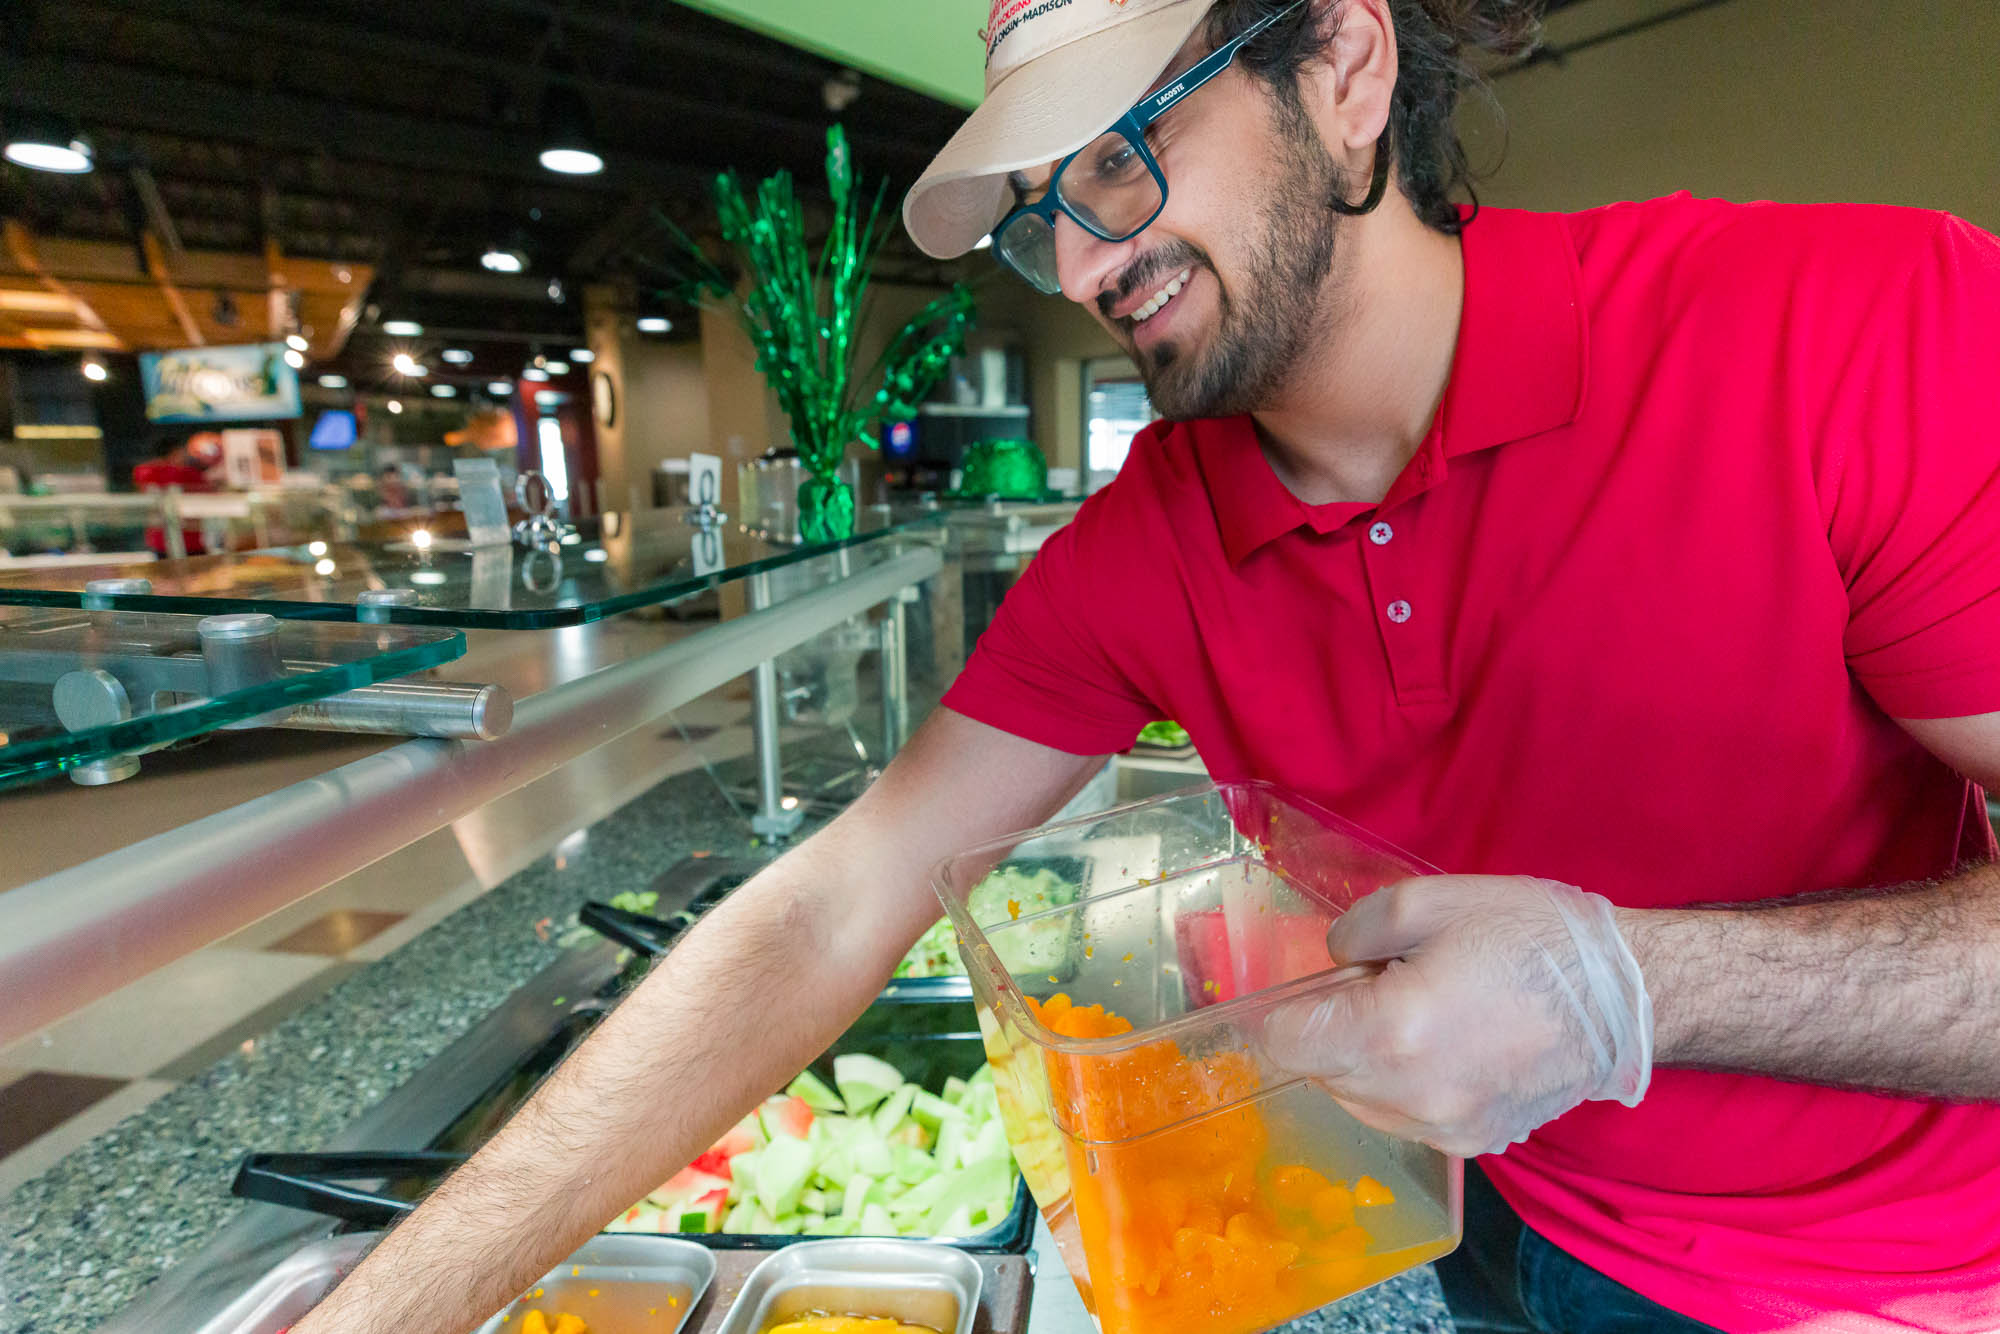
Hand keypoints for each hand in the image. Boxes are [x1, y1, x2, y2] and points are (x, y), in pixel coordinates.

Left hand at [1259, 875, 1652, 1156]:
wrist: (1625, 996)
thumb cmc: (1530, 937)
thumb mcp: (1427, 900)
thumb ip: (1356, 930)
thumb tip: (1332, 963)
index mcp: (1390, 1032)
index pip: (1286, 1044)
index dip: (1286, 1013)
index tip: (1310, 993)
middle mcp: (1410, 1097)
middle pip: (1322, 1075)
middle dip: (1334, 1033)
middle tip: (1384, 988)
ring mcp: (1445, 1129)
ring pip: (1362, 1103)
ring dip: (1369, 1064)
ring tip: (1422, 1016)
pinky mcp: (1476, 1142)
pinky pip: (1408, 1119)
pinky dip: (1408, 1088)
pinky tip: (1450, 1047)